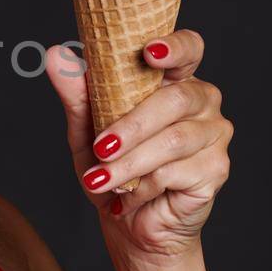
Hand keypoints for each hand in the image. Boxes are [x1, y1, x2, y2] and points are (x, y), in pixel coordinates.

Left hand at [44, 30, 232, 261]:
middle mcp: (202, 100)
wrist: (129, 224)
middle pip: (174, 100)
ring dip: (129, 163)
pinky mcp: (216, 169)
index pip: (188, 48)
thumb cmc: (112, 168)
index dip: (174, 46)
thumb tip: (55, 55)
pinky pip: (175, 172)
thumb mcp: (86, 129)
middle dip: (132, 125)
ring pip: (172, 140)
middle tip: (100, 147)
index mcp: (174, 79)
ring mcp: (214, 134)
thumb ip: (77, 93)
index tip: (150, 52)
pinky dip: (142, 186)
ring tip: (99, 180)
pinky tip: (129, 196)